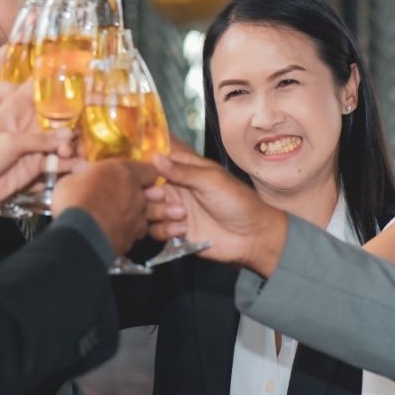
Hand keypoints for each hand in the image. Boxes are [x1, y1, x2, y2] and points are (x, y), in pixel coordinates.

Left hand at [0, 81, 73, 237]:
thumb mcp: (9, 142)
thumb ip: (39, 138)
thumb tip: (69, 134)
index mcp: (17, 107)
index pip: (37, 87)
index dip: (56, 82)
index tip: (77, 82)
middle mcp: (30, 121)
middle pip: (58, 114)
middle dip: (72, 119)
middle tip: (79, 128)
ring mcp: (36, 142)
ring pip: (63, 138)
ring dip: (71, 144)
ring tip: (68, 152)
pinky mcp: (40, 162)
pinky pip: (60, 160)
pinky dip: (70, 163)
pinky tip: (79, 166)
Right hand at [52, 159, 157, 254]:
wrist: (79, 236)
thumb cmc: (75, 200)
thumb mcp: (71, 179)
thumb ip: (83, 174)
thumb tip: (81, 170)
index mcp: (125, 173)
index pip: (149, 171)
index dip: (142, 174)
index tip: (132, 177)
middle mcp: (137, 195)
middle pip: (147, 194)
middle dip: (136, 196)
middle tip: (118, 197)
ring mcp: (137, 220)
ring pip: (142, 216)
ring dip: (132, 216)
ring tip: (113, 218)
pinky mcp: (131, 241)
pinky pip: (132, 234)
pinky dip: (124, 233)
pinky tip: (109, 233)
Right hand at [145, 152, 287, 276]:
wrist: (253, 237)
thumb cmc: (237, 201)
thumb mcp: (211, 180)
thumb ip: (182, 170)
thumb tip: (154, 157)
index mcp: (183, 169)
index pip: (155, 161)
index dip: (145, 165)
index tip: (142, 171)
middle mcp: (174, 188)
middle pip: (145, 187)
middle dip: (148, 192)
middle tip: (161, 196)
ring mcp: (172, 210)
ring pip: (148, 209)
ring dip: (159, 212)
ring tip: (181, 215)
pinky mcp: (173, 232)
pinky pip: (155, 230)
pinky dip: (165, 230)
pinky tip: (182, 230)